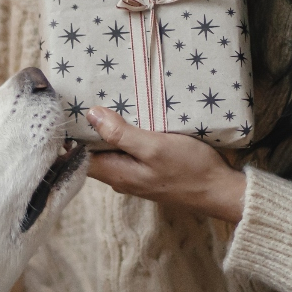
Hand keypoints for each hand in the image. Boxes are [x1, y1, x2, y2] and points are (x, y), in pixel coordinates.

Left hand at [85, 107, 245, 222]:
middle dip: (90, 130)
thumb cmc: (189, 169)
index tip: (71, 111)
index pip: (79, 156)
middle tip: (90, 100)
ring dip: (110, 132)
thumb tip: (92, 115)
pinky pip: (128, 153)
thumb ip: (120, 133)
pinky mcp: (147, 173)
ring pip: (112, 152)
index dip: (73, 135)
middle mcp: (119, 178)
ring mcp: (134, 177)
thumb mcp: (153, 146)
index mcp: (115, 173)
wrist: (220, 191)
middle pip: (94, 153)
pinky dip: (127, 138)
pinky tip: (133, 121)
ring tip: (110, 105)